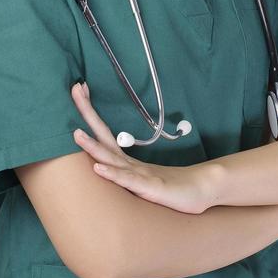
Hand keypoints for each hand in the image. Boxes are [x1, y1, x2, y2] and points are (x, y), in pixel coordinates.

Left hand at [70, 81, 219, 214]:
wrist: (202, 189)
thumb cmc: (171, 185)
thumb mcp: (141, 181)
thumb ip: (124, 176)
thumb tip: (103, 167)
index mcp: (126, 161)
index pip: (103, 132)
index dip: (90, 113)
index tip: (79, 89)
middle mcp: (130, 163)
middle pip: (104, 135)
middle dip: (88, 113)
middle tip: (75, 88)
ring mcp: (141, 174)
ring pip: (112, 158)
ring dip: (93, 145)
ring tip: (75, 134)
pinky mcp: (151, 188)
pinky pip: (128, 181)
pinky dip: (113, 174)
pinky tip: (98, 168)